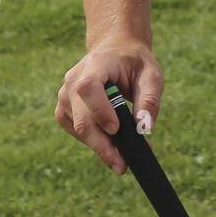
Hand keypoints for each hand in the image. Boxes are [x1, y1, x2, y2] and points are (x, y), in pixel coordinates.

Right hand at [55, 40, 163, 175]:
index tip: (117, 129)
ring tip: (123, 156)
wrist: (116, 51)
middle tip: (122, 165)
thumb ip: (150, 99)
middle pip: (82, 118)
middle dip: (102, 144)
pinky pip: (76, 132)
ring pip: (79, 129)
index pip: (88, 88)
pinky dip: (94, 141)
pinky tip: (110, 143)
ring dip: (100, 146)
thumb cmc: (135, 63)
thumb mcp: (151, 74)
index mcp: (95, 63)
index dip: (99, 110)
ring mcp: (65, 96)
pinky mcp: (64, 110)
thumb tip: (144, 128)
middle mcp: (73, 80)